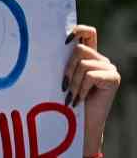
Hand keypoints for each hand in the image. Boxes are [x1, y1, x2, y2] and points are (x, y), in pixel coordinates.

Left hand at [64, 25, 119, 152]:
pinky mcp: (113, 78)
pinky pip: (90, 75)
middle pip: (79, 50)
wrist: (80, 127)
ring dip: (73, 83)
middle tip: (64, 88)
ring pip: (82, 63)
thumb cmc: (65, 105)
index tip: (64, 40)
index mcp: (88, 57)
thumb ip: (61, 64)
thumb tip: (43, 48)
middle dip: (67, 70)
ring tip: (71, 98)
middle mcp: (100, 60)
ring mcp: (109, 68)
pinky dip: (81, 89)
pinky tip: (79, 101)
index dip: (78, 30)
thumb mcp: (62, 80)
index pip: (88, 32)